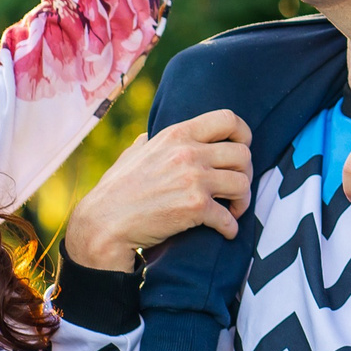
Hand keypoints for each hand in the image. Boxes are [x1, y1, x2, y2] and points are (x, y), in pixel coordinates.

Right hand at [65, 109, 252, 267]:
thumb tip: (149, 137)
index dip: (243, 134)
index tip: (242, 149)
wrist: (104, 223)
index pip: (228, 119)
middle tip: (236, 189)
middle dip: (246, 174)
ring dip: (242, 201)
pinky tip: (225, 231)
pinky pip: (229, 218)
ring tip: (232, 210)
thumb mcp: (133, 154)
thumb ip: (149, 142)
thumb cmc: (116, 190)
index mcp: (177, 134)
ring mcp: (193, 179)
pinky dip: (231, 228)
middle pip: (243, 155)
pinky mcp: (194, 207)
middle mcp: (188, 152)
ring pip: (242, 184)